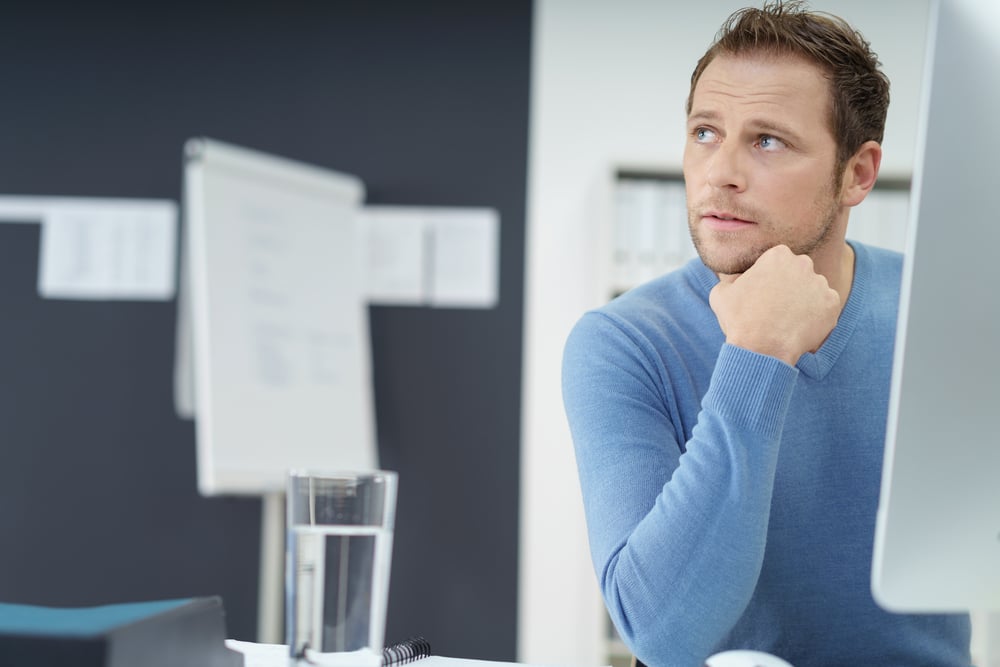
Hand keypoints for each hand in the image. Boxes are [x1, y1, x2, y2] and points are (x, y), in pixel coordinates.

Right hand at [708, 245, 840, 365]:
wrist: (761, 349)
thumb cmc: (739, 320)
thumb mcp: (721, 293)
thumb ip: (734, 279)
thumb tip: (737, 280)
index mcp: (778, 255)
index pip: (778, 260)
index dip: (769, 277)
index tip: (763, 292)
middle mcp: (803, 264)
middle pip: (798, 272)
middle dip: (790, 285)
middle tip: (777, 307)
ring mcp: (820, 283)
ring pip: (813, 290)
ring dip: (804, 301)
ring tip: (787, 321)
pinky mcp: (832, 304)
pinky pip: (826, 307)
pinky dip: (816, 316)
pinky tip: (799, 327)